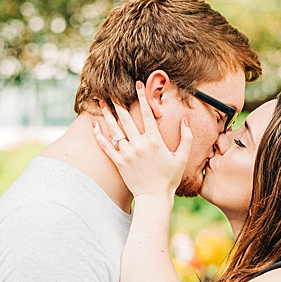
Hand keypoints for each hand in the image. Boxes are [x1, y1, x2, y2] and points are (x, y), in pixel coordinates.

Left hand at [92, 81, 190, 198]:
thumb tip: (186, 120)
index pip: (147, 114)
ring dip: (107, 114)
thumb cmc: (169, 178)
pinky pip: (106, 146)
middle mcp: (139, 145)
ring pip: (115, 130)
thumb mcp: (182, 157)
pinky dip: (99, 135)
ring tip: (101, 102)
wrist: (154, 197)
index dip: (142, 97)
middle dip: (119, 103)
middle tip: (111, 90)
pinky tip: (94, 124)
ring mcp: (127, 153)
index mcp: (155, 141)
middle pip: (127, 119)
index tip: (138, 84)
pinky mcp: (118, 162)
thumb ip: (186, 138)